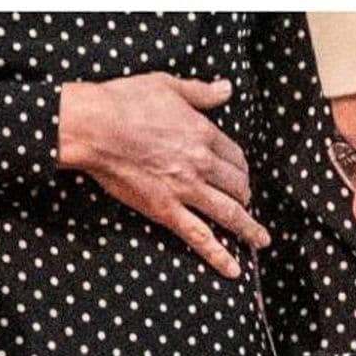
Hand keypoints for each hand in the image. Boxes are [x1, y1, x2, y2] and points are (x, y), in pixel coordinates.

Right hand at [58, 73, 269, 279]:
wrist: (95, 127)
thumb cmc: (125, 102)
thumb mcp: (168, 85)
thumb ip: (202, 92)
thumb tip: (227, 89)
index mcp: (203, 134)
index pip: (235, 157)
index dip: (241, 168)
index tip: (240, 174)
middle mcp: (201, 164)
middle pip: (237, 185)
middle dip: (245, 195)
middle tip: (245, 202)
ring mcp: (186, 190)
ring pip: (229, 214)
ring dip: (249, 229)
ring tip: (260, 240)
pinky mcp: (167, 211)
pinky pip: (201, 238)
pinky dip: (220, 256)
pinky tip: (235, 270)